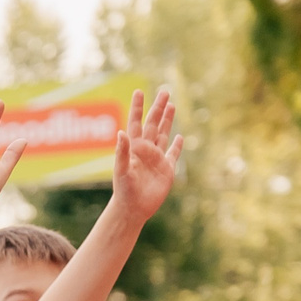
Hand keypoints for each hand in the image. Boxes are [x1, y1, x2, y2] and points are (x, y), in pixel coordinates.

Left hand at [107, 88, 183, 222]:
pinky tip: (179, 137)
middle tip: (165, 91)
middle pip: (154, 124)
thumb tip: (121, 132)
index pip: (136, 122)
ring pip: (164, 135)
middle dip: (158, 108)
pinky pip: (173, 155)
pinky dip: (177, 146)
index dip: (137, 107)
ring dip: (168, 120)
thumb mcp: (122, 171)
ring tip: (171, 105)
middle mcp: (145, 150)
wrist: (133, 209)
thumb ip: (122, 152)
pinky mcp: (167, 170)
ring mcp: (156, 159)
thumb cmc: (124, 190)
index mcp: (134, 147)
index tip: (139, 91)